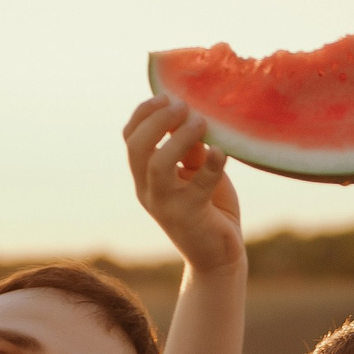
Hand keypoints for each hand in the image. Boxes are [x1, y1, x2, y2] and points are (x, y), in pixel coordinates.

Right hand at [124, 96, 242, 273]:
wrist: (219, 257)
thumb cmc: (209, 209)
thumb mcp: (197, 173)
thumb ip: (191, 150)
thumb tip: (194, 120)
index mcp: (145, 177)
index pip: (130, 138)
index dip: (144, 113)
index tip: (166, 96)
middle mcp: (148, 191)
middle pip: (136, 147)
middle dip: (157, 120)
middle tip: (183, 107)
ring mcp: (166, 205)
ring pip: (158, 166)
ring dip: (179, 138)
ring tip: (201, 123)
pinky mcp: (189, 216)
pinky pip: (199, 185)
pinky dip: (212, 165)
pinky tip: (223, 152)